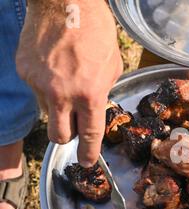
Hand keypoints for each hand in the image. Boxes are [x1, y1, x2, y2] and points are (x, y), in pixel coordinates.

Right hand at [16, 0, 122, 166]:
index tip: (88, 161)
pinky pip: (37, 92)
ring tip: (67, 85)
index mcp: (89, 94)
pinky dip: (47, 88)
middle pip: (59, 136)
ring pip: (48, 113)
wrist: (64, 1)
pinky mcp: (24, 72)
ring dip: (59, 109)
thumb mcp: (112, 65)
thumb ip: (103, 91)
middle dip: (69, 138)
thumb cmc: (95, 30)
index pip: (89, 135)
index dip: (89, 153)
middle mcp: (61, 94)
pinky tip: (55, 70)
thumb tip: (96, 106)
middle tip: (76, 127)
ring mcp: (38, 84)